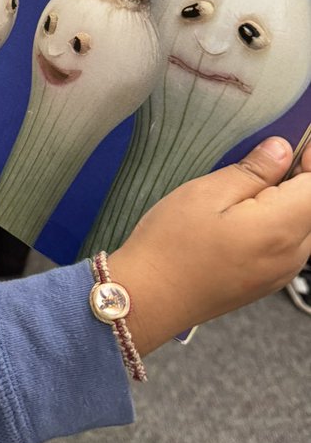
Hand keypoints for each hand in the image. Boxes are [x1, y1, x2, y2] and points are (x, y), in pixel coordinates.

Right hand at [109, 136, 310, 354]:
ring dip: (288, 201)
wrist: (148, 299)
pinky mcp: (268, 281)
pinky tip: (243, 215)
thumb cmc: (170, 245)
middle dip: (299, 179)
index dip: (310, 160)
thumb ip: (252, 171)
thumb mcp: (206, 194)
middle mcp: (293, 255)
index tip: (293, 142)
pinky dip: (278, 221)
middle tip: (263, 160)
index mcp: (281, 229)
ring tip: (247, 188)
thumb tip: (283, 150)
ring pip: (304, 224)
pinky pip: (290, 243)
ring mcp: (282, 272)